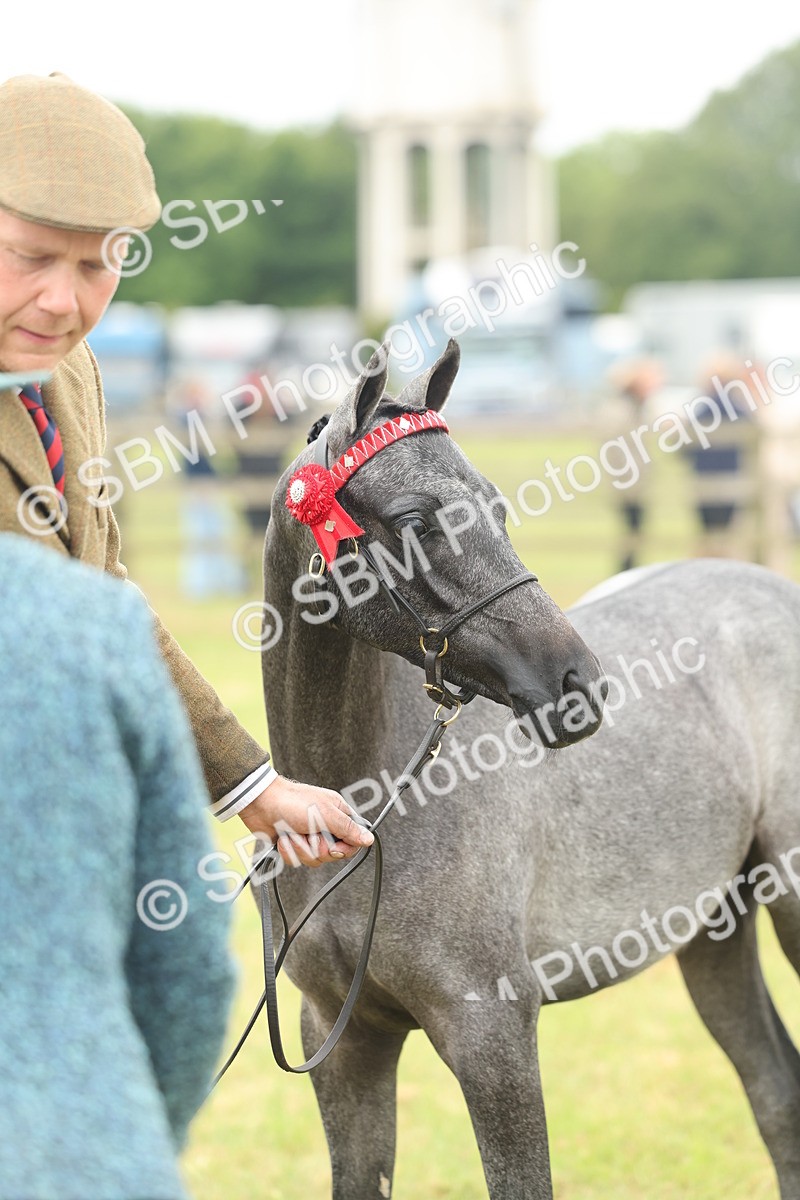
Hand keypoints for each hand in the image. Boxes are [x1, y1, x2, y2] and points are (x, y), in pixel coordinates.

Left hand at [238, 774, 373, 867]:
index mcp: (338, 815)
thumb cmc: (294, 802)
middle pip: (332, 854)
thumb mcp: (326, 814)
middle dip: (317, 847)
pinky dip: (288, 851)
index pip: (353, 842)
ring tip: (293, 832)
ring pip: (313, 860)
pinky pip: (296, 860)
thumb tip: (370, 839)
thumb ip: (348, 828)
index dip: (344, 849)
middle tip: (309, 832)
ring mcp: (308, 837)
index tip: (334, 847)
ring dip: (300, 848)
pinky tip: (283, 838)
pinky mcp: (293, 846)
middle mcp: (325, 827)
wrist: (261, 804)